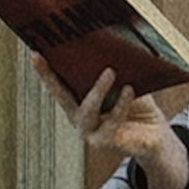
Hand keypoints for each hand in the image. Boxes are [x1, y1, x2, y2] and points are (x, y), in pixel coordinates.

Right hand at [31, 57, 188, 188]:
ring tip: (110, 72)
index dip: (45, 70)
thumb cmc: (137, 105)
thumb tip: (111, 47)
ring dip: (98, 90)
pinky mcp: (103, 142)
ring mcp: (88, 131)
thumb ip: (115, 70)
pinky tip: (129, 90)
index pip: (58, 83)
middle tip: (57, 56)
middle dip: (51, 76)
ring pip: (87, 110)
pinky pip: (111, 122)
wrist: (154, 134)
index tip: (34, 53)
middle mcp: (78, 116)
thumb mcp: (124, 82)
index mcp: (78, 101)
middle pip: (61, 95)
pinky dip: (121, 105)